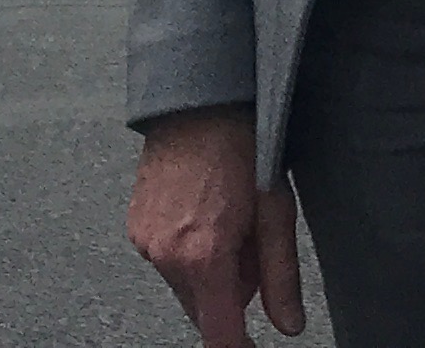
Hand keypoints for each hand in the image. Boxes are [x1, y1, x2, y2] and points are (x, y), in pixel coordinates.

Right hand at [128, 108, 304, 342]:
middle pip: (203, 308)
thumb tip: (290, 325)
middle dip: (230, 291)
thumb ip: (281, 275)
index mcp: (204, 256)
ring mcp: (145, 241)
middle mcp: (166, 255)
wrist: (198, 102)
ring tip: (227, 219)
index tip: (251, 346)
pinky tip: (204, 212)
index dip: (238, 347)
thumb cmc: (241, 146)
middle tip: (250, 244)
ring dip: (208, 270)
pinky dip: (187, 251)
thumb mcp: (275, 211)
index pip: (218, 335)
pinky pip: (166, 259)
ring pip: (185, 284)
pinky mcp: (135, 226)